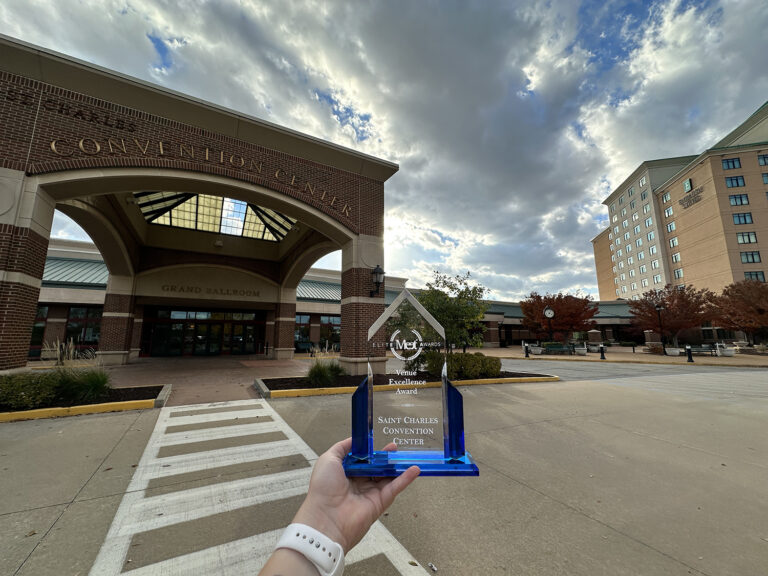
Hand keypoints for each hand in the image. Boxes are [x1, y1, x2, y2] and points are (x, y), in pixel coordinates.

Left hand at [293, 437, 419, 552]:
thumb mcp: (328, 460)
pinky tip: (414, 469)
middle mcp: (358, 484)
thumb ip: (342, 448)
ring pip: (387, 476)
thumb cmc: (323, 488)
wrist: (327, 517)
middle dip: (385, 457)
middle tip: (394, 446)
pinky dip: (406, 478)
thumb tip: (354, 440)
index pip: (361, 460)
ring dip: (397, 466)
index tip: (376, 441)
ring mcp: (370, 493)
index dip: (369, 451)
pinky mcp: (380, 502)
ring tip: (405, 454)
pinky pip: (395, 487)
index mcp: (345, 474)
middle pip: (376, 467)